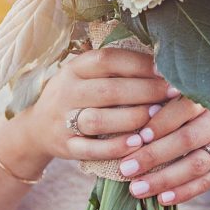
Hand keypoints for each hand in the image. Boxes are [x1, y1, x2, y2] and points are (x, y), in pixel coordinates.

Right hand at [26, 47, 172, 162]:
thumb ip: (114, 68)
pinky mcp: (66, 146)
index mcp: (74, 68)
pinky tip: (137, 144)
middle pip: (108, 90)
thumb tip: (160, 62)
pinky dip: (115, 148)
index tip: (165, 69)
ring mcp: (64, 120)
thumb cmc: (76, 93)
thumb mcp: (85, 74)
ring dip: (131, 118)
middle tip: (172, 93)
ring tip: (157, 116)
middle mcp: (67, 91)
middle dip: (145, 90)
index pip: (107, 60)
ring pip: (98, 119)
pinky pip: (91, 149)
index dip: (138, 64)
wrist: (37, 127)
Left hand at [116, 92, 209, 205]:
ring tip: (137, 189)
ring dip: (164, 179)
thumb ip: (156, 111)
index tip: (138, 137)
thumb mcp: (175, 108)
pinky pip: (204, 184)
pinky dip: (182, 193)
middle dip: (154, 155)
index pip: (183, 108)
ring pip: (195, 165)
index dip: (161, 123)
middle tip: (126, 168)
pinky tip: (161, 199)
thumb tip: (128, 130)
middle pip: (186, 139)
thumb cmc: (186, 119)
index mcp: (200, 100)